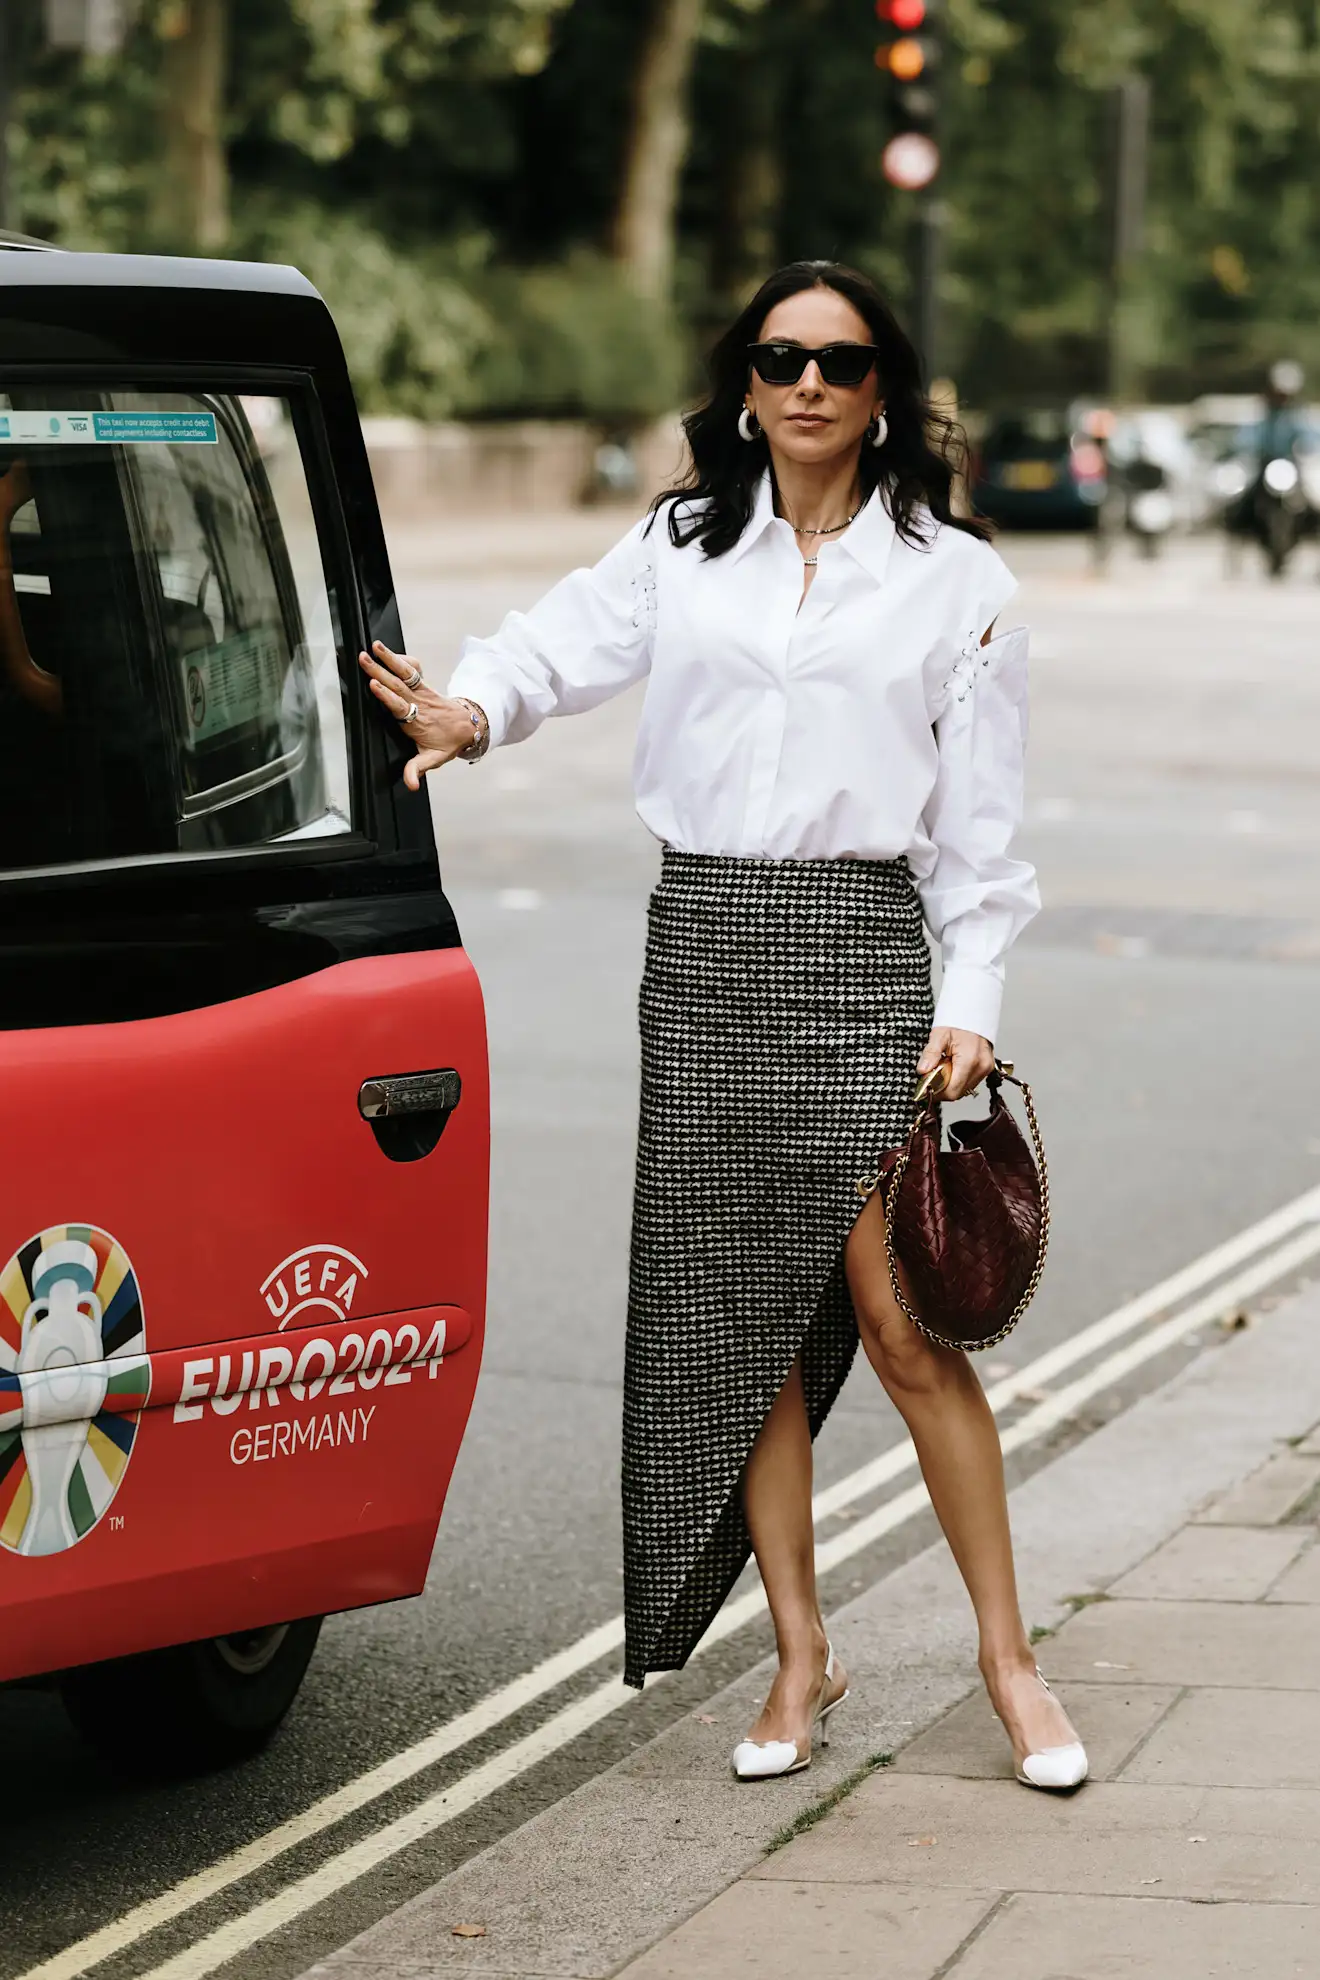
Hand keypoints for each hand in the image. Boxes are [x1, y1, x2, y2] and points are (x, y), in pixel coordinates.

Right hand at [357, 641, 480, 790]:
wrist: (468, 726)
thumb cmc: (447, 742)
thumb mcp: (434, 759)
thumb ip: (418, 770)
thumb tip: (411, 785)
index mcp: (417, 722)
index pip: (400, 707)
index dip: (387, 696)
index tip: (374, 684)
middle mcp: (418, 703)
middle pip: (397, 685)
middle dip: (380, 670)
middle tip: (363, 659)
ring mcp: (422, 691)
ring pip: (405, 673)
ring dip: (389, 659)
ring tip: (374, 646)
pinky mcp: (424, 684)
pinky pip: (414, 669)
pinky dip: (403, 659)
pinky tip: (389, 651)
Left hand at [916, 1026, 994, 1102]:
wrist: (973, 1012)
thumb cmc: (958, 1021)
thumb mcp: (939, 1035)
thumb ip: (930, 1054)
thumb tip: (923, 1071)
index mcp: (970, 1060)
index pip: (952, 1091)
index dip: (937, 1092)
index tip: (927, 1086)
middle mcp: (981, 1067)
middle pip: (958, 1092)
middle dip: (943, 1087)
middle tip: (934, 1073)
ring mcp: (986, 1069)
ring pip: (964, 1089)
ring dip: (951, 1083)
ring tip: (945, 1066)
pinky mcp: (987, 1068)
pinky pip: (970, 1082)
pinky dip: (959, 1078)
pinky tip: (954, 1066)